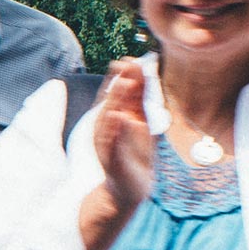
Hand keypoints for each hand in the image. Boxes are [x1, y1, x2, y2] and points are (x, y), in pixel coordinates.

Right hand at [90, 60, 153, 212]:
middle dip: (119, 82)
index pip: (118, 93)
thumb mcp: (139, 124)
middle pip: (112, 101)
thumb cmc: (133, 155)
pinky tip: (121, 116)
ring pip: (109, 119)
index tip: (131, 59)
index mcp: (115, 118)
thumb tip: (141, 72)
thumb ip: (137, 100)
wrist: (127, 190)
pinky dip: (116, 130)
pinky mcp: (112, 161)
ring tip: (125, 83)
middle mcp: (107, 128)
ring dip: (115, 100)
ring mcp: (107, 145)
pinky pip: (113, 143)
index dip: (124, 76)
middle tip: (128, 64)